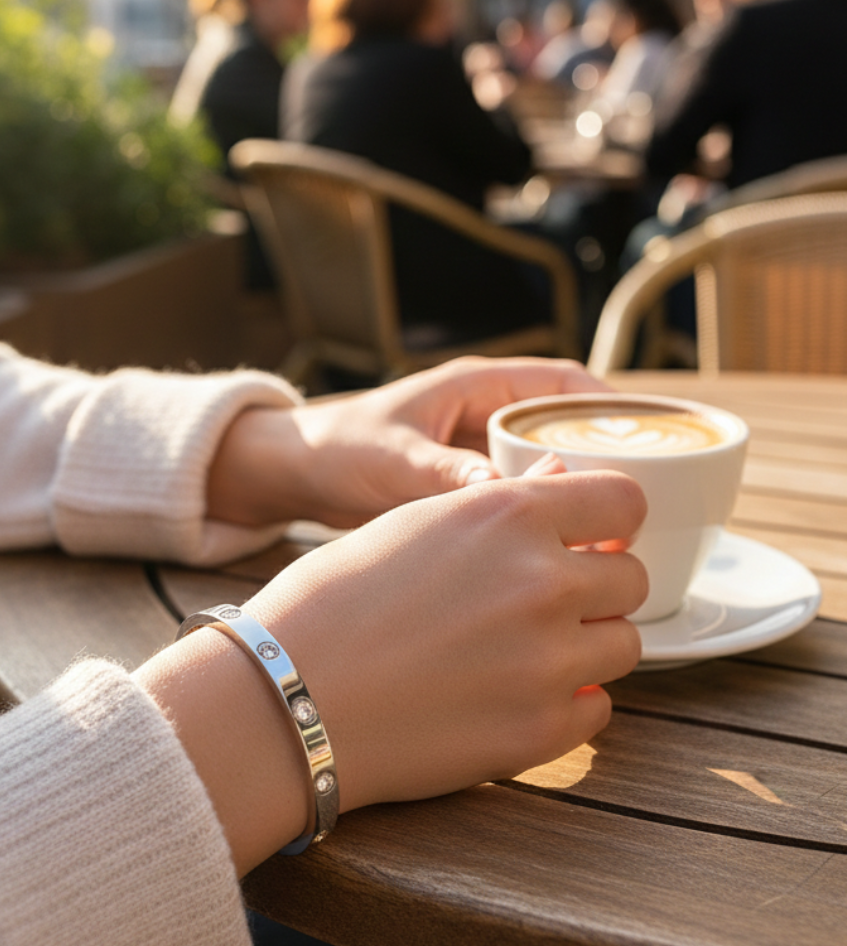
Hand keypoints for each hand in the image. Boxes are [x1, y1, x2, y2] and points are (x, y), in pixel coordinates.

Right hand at [140, 468, 646, 873]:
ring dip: (585, 646)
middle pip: (631, 576)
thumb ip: (499, 505)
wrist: (282, 696)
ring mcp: (549, 660)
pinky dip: (567, 703)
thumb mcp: (410, 525)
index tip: (591, 539)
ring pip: (625, 645)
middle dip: (596, 587)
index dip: (609, 519)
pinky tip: (510, 697)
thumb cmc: (331, 601)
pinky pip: (597, 709)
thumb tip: (562, 481)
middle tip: (539, 605)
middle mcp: (543, 579)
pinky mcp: (541, 730)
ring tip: (519, 654)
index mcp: (508, 514)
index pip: (623, 499)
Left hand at [207, 356, 606, 528]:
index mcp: (476, 388)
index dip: (610, 408)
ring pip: (546, 473)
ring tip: (610, 542)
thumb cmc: (339, 447)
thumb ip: (447, 473)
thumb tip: (510, 494)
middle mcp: (484, 419)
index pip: (562, 384)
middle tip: (637, 510)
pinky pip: (518, 505)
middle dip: (601, 464)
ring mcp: (477, 457)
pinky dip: (540, 526)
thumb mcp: (394, 458)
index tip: (649, 441)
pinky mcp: (465, 494)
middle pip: (565, 433)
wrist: (296, 475)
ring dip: (573, 502)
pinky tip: (559, 560)